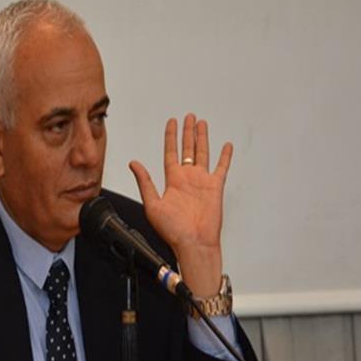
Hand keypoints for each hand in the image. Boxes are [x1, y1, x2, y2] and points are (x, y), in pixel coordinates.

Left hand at [129, 113, 231, 296]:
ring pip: (202, 153)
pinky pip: (221, 168)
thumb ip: (145, 182)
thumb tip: (133, 164)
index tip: (171, 123)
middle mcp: (187, 178)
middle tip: (188, 117)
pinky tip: (226, 146)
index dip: (171, 137)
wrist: (193, 243)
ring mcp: (202, 181)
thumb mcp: (152, 204)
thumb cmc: (173, 230)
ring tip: (202, 123)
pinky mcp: (215, 187)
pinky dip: (225, 156)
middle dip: (187, 132)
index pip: (171, 152)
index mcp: (172, 180)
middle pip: (187, 148)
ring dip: (202, 138)